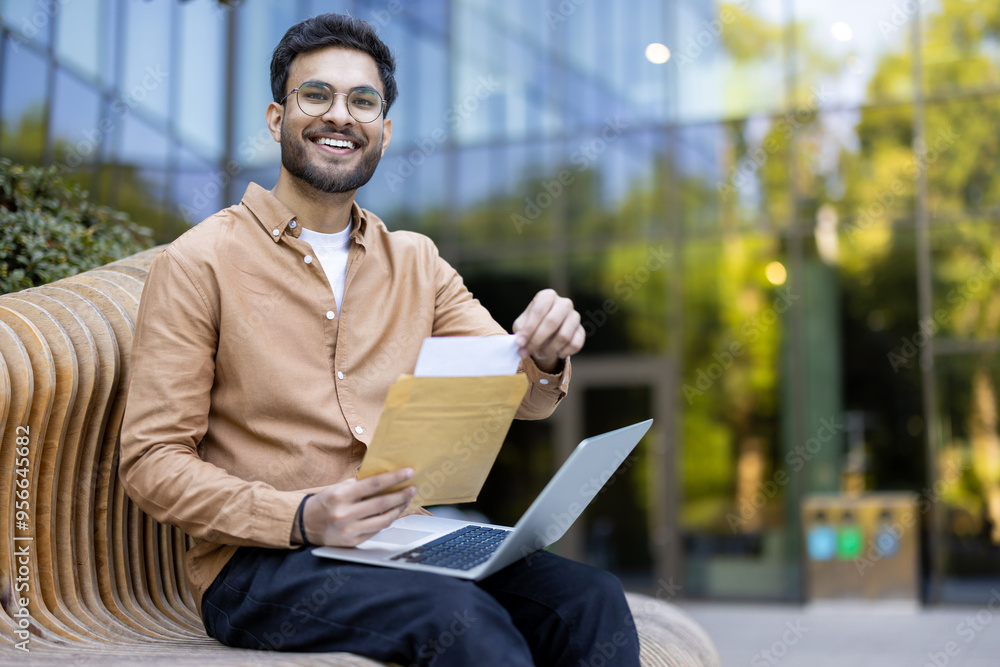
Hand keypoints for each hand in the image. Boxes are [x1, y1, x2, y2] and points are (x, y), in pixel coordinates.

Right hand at [299, 468, 415, 546]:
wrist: (305, 524)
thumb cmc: (325, 502)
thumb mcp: (338, 488)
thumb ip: (360, 485)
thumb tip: (387, 479)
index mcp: (340, 496)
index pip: (374, 485)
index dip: (394, 478)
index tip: (408, 472)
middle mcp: (345, 514)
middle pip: (382, 503)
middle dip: (401, 495)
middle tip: (412, 488)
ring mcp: (349, 530)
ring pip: (384, 520)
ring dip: (399, 509)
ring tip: (406, 500)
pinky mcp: (353, 542)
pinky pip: (377, 530)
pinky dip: (387, 520)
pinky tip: (393, 512)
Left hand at [511, 289, 583, 372]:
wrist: (548, 333)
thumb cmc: (532, 326)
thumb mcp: (522, 325)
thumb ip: (521, 332)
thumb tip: (521, 343)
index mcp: (547, 296)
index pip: (538, 311)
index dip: (528, 329)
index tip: (519, 343)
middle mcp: (564, 303)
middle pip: (551, 322)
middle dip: (537, 340)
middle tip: (526, 352)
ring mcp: (575, 316)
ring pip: (563, 336)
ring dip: (548, 349)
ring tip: (538, 353)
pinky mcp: (581, 331)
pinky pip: (574, 345)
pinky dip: (562, 353)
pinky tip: (554, 353)